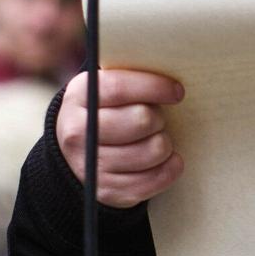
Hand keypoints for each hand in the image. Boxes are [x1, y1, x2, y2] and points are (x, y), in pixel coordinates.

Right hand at [56, 69, 185, 207]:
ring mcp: (91, 165)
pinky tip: (166, 160)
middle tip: (158, 118)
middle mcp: (78, 132)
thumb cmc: (106, 112)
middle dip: (159, 117)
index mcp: (79, 96)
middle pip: (141, 120)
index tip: (177, 91)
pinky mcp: (108, 191)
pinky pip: (155, 179)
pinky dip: (169, 168)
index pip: (120, 87)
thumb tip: (171, 64)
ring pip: (153, 150)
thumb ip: (129, 78)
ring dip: (164, 143)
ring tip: (156, 138)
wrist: (77, 154)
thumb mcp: (105, 88)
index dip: (153, 87)